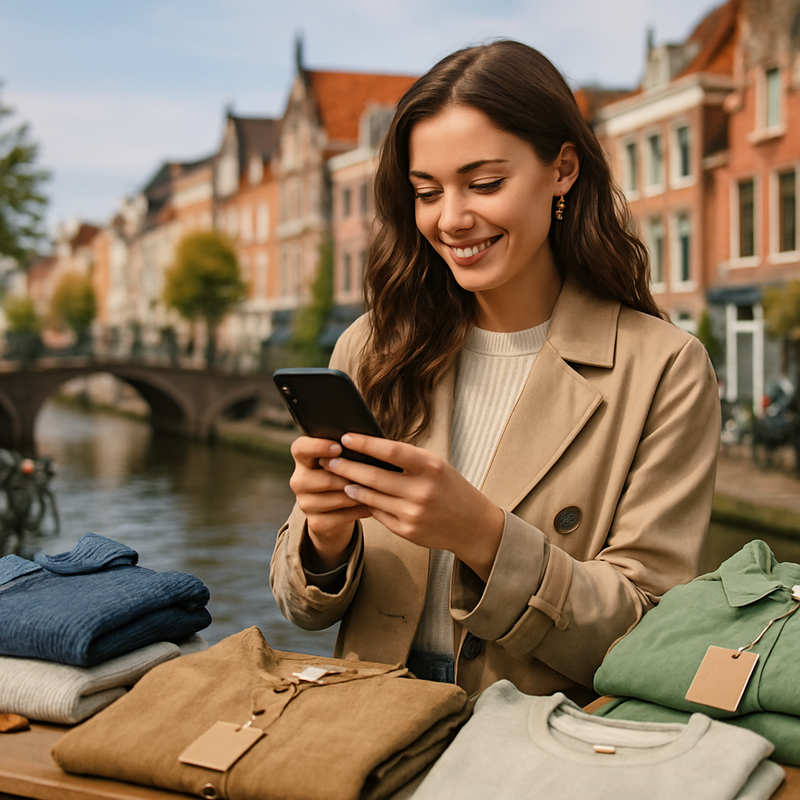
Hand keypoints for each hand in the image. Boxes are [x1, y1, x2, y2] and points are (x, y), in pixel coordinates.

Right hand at [289, 436, 371, 570]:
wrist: (336, 510)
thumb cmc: (344, 473)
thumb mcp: (342, 459)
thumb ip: (347, 449)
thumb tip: (368, 442)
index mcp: (303, 458)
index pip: (300, 448)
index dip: (318, 447)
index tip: (339, 447)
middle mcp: (299, 481)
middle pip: (322, 478)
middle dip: (348, 477)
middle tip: (370, 472)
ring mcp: (305, 503)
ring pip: (336, 498)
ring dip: (358, 493)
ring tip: (377, 488)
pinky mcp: (316, 522)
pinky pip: (343, 516)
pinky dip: (360, 510)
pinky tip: (373, 504)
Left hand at [320, 433, 504, 581]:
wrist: (473, 525)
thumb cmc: (451, 489)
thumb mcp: (436, 466)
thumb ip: (407, 459)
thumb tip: (370, 448)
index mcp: (430, 467)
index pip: (391, 451)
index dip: (365, 444)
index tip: (346, 437)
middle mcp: (421, 490)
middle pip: (373, 476)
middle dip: (347, 467)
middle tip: (329, 459)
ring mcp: (413, 513)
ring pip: (371, 497)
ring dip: (351, 486)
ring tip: (337, 477)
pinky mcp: (407, 531)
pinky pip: (378, 513)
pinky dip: (366, 503)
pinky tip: (356, 495)